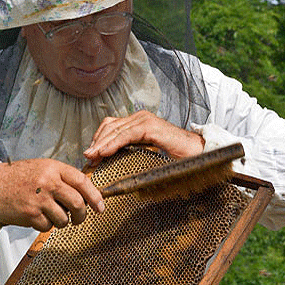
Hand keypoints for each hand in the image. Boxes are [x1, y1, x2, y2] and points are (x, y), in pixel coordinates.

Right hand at [0, 158, 104, 231]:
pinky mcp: (30, 214)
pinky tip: (36, 216)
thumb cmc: (18, 178)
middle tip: (80, 218)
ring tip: (51, 214)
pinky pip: (48, 226)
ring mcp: (39, 199)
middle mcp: (48, 182)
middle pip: (77, 203)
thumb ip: (63, 178)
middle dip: (82, 215)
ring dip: (62, 221)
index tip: (100, 207)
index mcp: (53, 168)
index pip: (82, 182)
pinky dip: (46, 225)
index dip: (95, 196)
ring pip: (64, 219)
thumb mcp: (42, 169)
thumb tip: (88, 194)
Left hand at [83, 110, 204, 164]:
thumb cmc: (176, 157)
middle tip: (87, 157)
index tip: (90, 155)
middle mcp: (140, 118)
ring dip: (101, 143)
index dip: (99, 139)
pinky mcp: (150, 127)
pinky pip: (126, 135)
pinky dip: (112, 143)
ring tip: (91, 156)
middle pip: (110, 126)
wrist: (198, 153)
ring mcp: (145, 121)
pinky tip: (103, 153)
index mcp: (139, 122)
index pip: (112, 126)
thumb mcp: (148, 154)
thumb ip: (133, 153)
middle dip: (96, 142)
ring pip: (115, 130)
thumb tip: (115, 166)